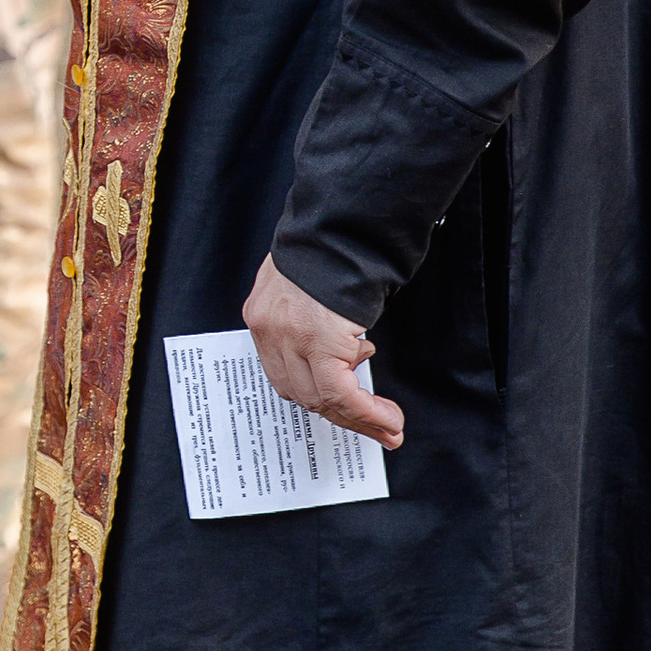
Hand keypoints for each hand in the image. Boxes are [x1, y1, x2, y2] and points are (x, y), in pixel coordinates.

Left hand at [243, 253, 404, 451]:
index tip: (346, 410)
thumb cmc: (331, 247)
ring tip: (388, 425)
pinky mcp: (317, 341)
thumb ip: (315, 320)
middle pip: (300, 392)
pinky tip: (388, 418)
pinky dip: (368, 412)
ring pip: (321, 399)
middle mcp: (268, 329)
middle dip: (341, 415)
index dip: (318, 396)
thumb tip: (346, 352)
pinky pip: (341, 394)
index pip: (285, 374)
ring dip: (359, 418)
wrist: (342, 223)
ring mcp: (289, 337)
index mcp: (262, 315)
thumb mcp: (308, 285)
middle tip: (374, 427)